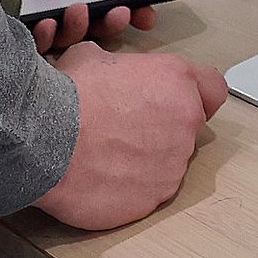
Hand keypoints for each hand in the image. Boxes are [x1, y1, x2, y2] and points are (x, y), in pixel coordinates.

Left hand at [22, 0, 150, 51]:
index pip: (102, 4)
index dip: (127, 11)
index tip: (147, 12)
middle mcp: (48, 6)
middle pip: (91, 28)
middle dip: (114, 25)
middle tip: (125, 13)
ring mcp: (28, 21)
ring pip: (66, 40)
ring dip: (81, 28)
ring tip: (80, 8)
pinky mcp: (6, 31)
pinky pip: (29, 47)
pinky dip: (42, 36)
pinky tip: (45, 21)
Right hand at [32, 42, 228, 230]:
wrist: (44, 140)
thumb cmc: (67, 97)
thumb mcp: (92, 57)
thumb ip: (119, 66)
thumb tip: (107, 70)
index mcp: (177, 82)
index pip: (213, 89)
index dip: (194, 94)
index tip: (178, 101)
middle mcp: (184, 125)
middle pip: (188, 128)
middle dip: (164, 128)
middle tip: (126, 128)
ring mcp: (171, 167)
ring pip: (168, 164)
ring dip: (147, 160)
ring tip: (107, 155)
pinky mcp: (152, 200)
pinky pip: (147, 193)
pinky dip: (129, 188)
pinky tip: (101, 177)